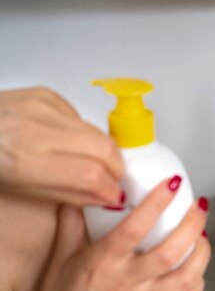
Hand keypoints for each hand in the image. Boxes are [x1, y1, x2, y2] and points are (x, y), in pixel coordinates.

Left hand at [0, 86, 123, 205]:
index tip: (115, 196)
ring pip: (98, 132)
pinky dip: (83, 134)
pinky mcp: (46, 94)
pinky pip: (81, 118)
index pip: (89, 174)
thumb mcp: (22, 190)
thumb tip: (107, 196)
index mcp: (23, 161)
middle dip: (117, 167)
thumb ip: (71, 194)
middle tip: (113, 179)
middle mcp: (34, 130)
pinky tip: (67, 141)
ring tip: (92, 162)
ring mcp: (41, 107)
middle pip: (104, 148)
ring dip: (103, 151)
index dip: (110, 188)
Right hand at [7, 177, 210, 290]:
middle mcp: (128, 281)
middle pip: (170, 252)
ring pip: (186, 276)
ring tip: (202, 235)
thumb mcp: (62, 255)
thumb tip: (84, 192)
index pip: (134, 228)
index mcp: (104, 262)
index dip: (157, 203)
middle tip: (198, 205)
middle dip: (193, 224)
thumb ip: (73, 220)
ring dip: (202, 252)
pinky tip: (196, 268)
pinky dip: (198, 282)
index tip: (171, 183)